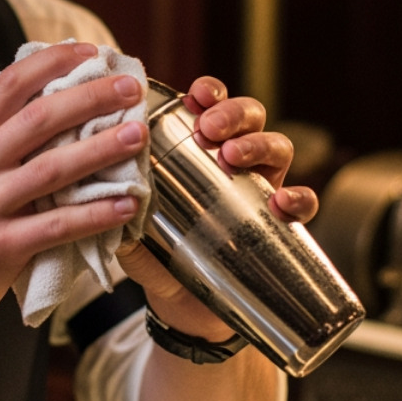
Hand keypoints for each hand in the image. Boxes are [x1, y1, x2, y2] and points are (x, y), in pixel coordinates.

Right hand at [0, 42, 148, 330]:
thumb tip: (55, 100)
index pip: (10, 83)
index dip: (54, 61)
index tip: (92, 52)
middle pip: (39, 117)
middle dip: (91, 97)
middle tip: (130, 88)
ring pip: (53, 168)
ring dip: (102, 149)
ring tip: (137, 136)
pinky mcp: (1, 246)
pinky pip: (58, 224)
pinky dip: (97, 213)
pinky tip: (127, 204)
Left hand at [117, 75, 317, 338]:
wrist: (183, 308)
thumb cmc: (156, 255)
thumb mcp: (130, 229)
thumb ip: (115, 212)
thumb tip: (97, 194)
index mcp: (197, 149)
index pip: (209, 105)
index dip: (208, 92)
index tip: (195, 96)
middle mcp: (234, 159)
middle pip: (248, 115)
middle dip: (232, 112)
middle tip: (209, 129)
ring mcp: (261, 187)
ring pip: (278, 146)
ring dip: (259, 144)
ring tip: (233, 157)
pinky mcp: (280, 223)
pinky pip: (304, 202)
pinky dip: (299, 197)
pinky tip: (281, 203)